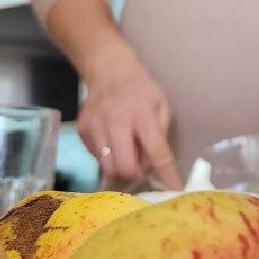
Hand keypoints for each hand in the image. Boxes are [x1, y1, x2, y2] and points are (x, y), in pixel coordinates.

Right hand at [77, 58, 184, 190]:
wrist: (107, 69)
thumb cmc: (139, 89)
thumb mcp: (160, 104)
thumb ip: (160, 134)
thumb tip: (156, 166)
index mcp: (142, 115)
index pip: (157, 152)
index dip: (167, 174)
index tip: (175, 189)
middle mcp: (116, 122)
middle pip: (124, 167)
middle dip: (134, 173)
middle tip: (139, 164)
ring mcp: (95, 127)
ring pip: (107, 167)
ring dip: (120, 166)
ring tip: (125, 151)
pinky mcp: (83, 131)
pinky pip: (96, 157)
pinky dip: (107, 156)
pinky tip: (112, 140)